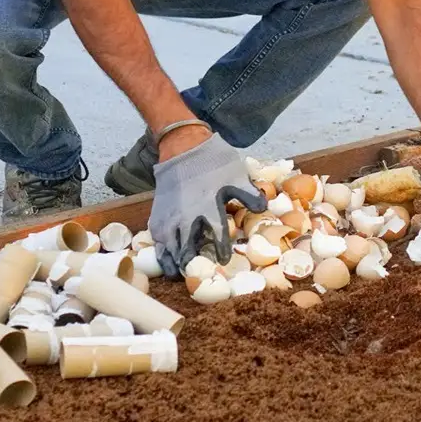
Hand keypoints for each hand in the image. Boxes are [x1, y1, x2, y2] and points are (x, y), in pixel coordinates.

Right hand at [149, 133, 265, 279]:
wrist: (183, 147)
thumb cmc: (212, 162)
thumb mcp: (236, 176)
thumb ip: (249, 195)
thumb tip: (263, 208)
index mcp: (208, 207)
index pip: (217, 237)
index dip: (221, 250)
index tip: (223, 259)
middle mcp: (187, 216)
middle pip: (187, 249)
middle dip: (192, 264)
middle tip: (196, 273)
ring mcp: (169, 217)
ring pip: (169, 248)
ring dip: (174, 262)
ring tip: (178, 273)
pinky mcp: (158, 214)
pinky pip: (157, 239)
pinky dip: (161, 251)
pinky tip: (165, 258)